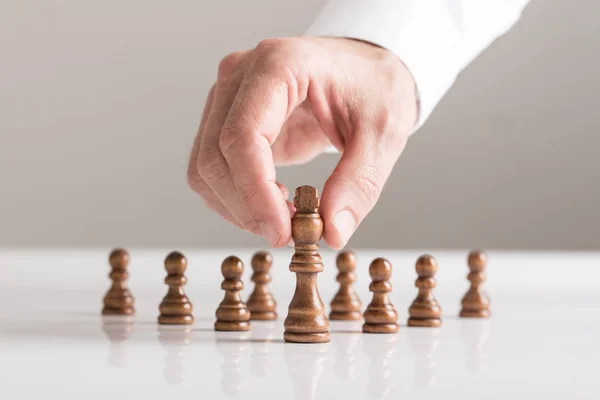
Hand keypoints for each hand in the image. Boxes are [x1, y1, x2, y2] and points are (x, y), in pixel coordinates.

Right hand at [187, 37, 416, 248]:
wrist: (364, 68)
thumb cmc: (373, 87)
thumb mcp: (383, 133)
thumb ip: (359, 183)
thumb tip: (332, 233)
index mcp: (279, 65)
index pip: (242, 135)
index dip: (255, 192)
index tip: (282, 231)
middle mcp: (240, 75)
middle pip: (215, 156)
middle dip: (247, 208)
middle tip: (289, 235)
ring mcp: (227, 97)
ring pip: (205, 169)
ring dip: (238, 208)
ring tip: (285, 218)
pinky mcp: (226, 120)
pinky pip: (212, 170)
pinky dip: (235, 199)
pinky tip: (273, 202)